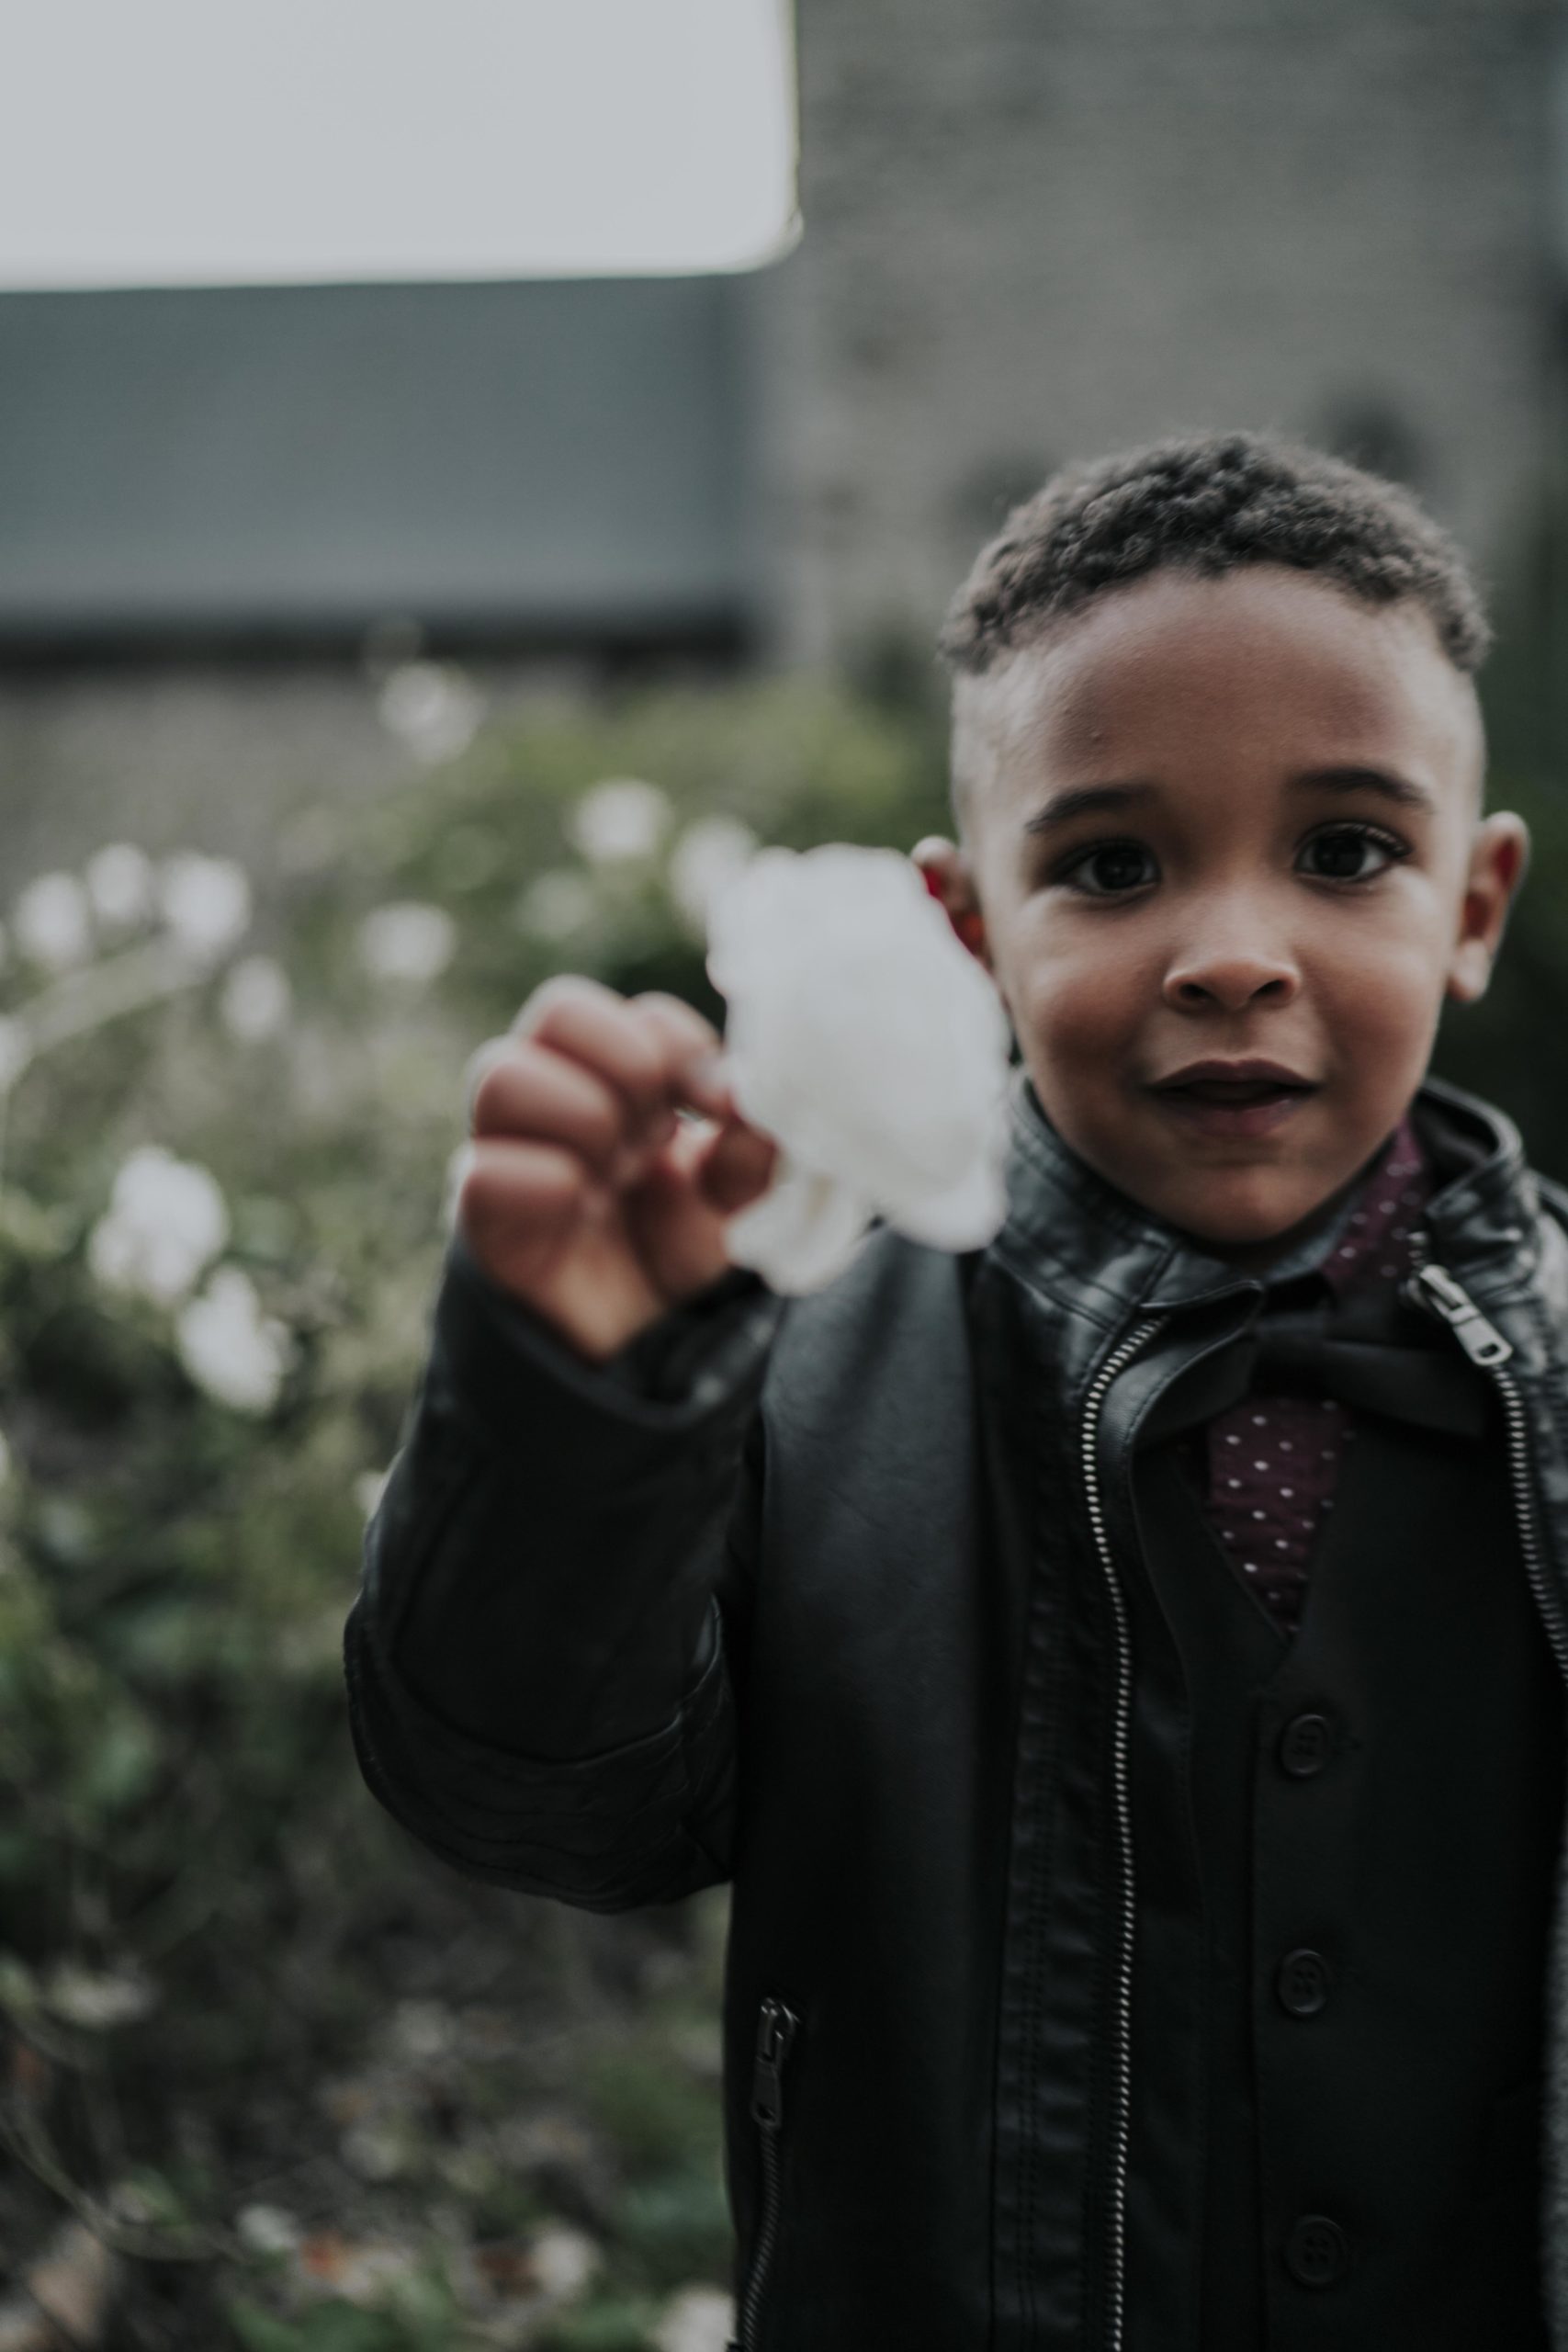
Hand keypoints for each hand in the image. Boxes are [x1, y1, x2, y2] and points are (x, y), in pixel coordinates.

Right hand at [456, 976, 779, 1360]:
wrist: (639, 1349)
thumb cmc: (678, 1252)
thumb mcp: (740, 1199)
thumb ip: (755, 1146)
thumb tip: (748, 1094)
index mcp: (620, 1077)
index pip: (641, 1015)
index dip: (687, 1049)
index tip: (721, 1107)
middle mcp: (555, 1097)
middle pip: (560, 1010)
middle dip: (629, 1067)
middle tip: (658, 1134)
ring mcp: (509, 1149)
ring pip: (502, 1074)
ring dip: (583, 1119)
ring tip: (615, 1173)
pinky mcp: (480, 1214)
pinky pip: (486, 1170)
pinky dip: (547, 1184)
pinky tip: (580, 1211)